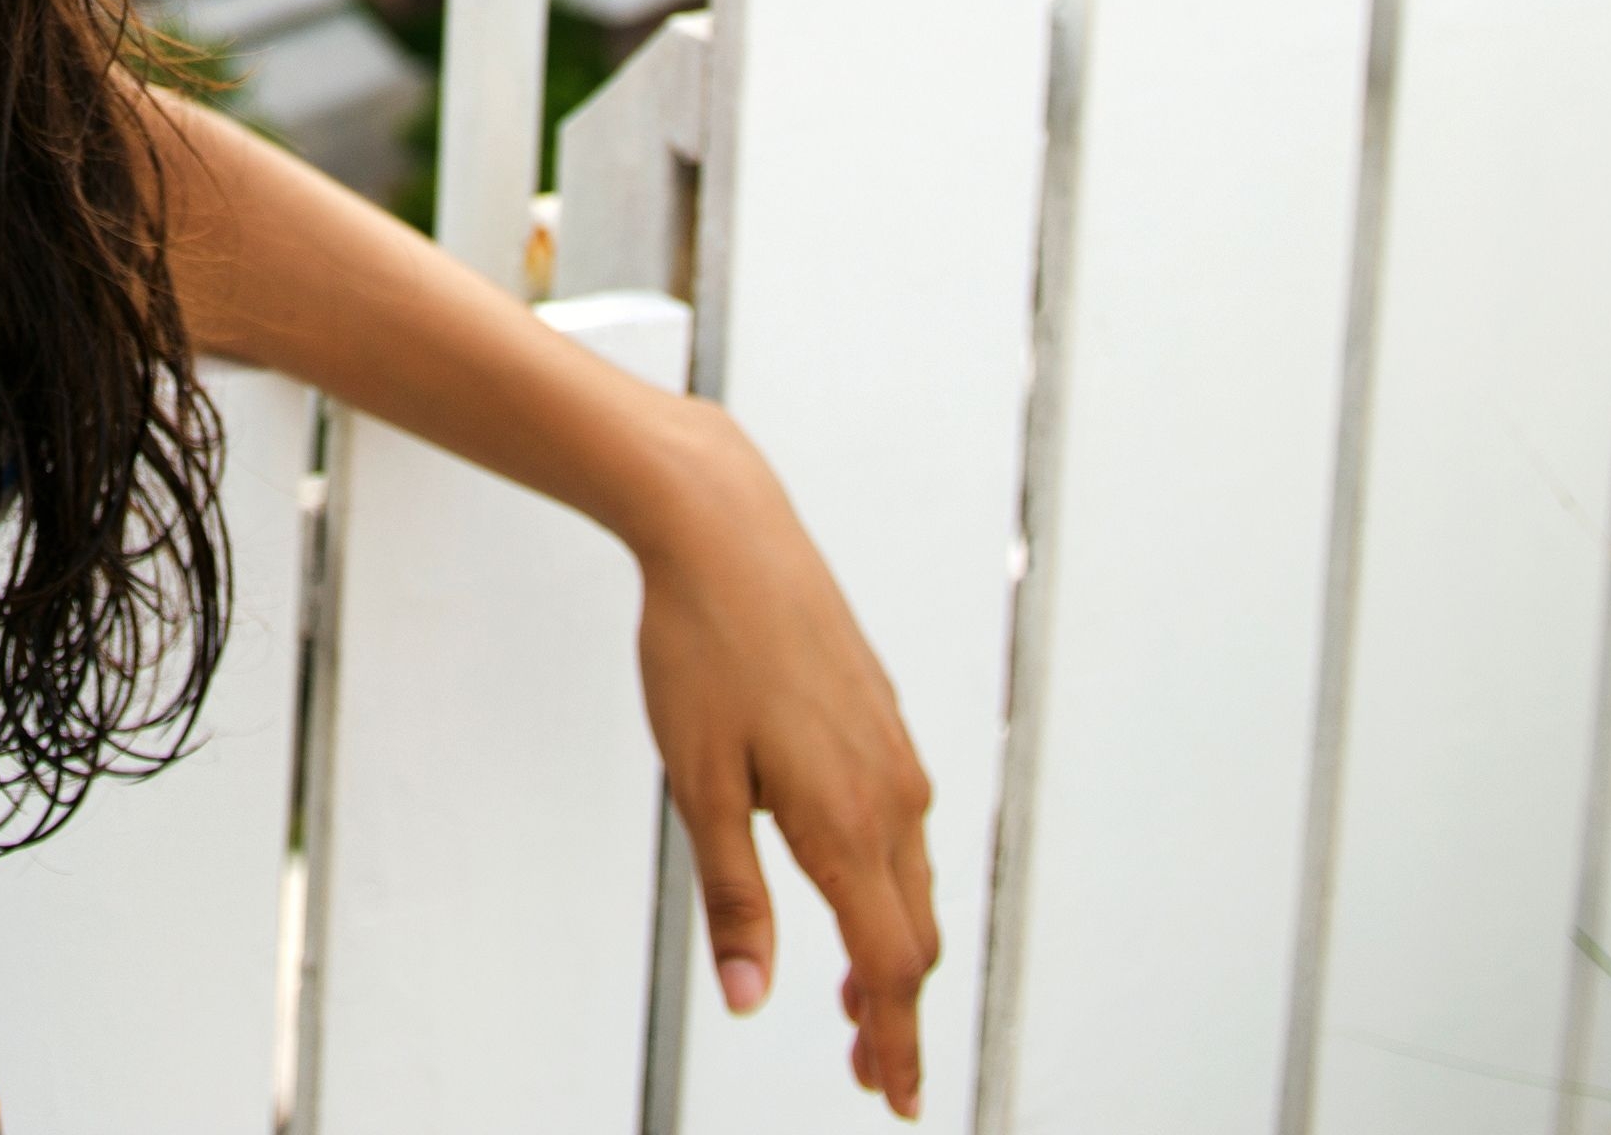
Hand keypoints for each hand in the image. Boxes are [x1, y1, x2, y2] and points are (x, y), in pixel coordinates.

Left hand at [640, 430, 939, 1114]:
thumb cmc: (700, 650)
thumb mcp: (698, 785)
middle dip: (895, 1013)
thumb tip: (749, 1001)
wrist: (726, 532)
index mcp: (846, 821)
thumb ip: (733, 899)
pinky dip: (890, 886)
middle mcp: (890, 794)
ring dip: (893, 950)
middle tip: (871, 1074)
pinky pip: (904, 828)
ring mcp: (894, 754)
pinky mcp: (883, 721)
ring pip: (912, 882)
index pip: (887, 966)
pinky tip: (852, 890)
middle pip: (912, 936)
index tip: (897, 1098)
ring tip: (855, 1005)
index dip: (894, 1041)